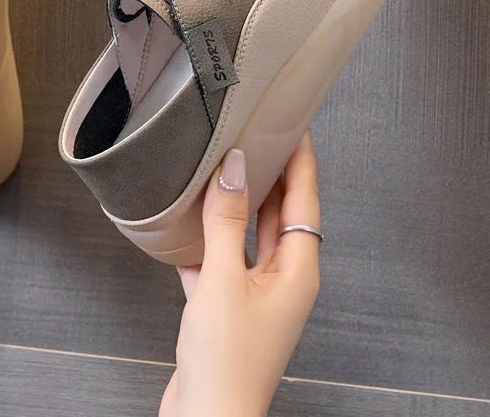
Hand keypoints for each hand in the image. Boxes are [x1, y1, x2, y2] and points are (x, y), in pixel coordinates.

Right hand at [160, 131, 320, 416]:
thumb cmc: (226, 363)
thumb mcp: (224, 281)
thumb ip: (227, 221)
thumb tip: (235, 168)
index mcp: (297, 272)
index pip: (304, 200)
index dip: (302, 160)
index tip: (296, 126)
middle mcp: (281, 280)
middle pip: (278, 214)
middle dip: (270, 175)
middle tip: (257, 137)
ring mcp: (254, 294)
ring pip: (247, 236)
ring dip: (234, 205)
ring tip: (221, 171)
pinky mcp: (228, 308)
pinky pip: (220, 261)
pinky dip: (205, 241)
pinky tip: (185, 229)